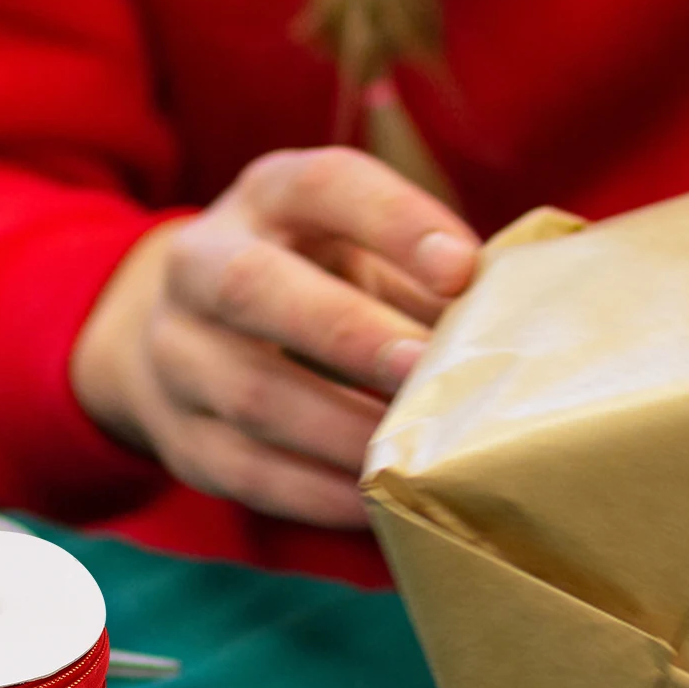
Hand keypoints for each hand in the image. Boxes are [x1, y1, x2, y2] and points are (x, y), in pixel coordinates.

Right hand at [71, 147, 477, 526]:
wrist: (187, 332)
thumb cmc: (315, 282)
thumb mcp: (360, 251)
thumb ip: (425, 279)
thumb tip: (512, 325)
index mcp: (267, 197)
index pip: (323, 186)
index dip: (395, 223)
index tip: (463, 267)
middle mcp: (201, 264)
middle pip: (252, 287)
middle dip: (347, 333)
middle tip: (424, 371)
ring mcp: (176, 353)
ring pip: (250, 394)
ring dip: (341, 430)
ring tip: (413, 452)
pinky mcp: (179, 436)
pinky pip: (245, 471)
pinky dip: (316, 492)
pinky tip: (375, 501)